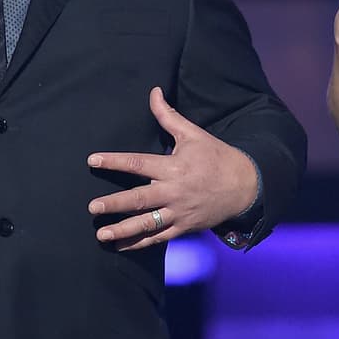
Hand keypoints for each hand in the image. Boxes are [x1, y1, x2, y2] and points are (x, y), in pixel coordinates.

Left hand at [86, 87, 258, 250]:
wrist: (245, 185)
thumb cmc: (215, 157)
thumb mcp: (192, 134)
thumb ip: (168, 116)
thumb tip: (154, 92)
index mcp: (172, 167)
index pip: (138, 163)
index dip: (114, 161)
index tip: (93, 160)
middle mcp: (173, 191)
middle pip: (139, 199)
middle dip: (114, 204)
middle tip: (92, 207)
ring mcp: (178, 212)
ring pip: (147, 224)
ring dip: (123, 230)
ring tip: (101, 235)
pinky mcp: (184, 228)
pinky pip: (158, 238)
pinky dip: (140, 243)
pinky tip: (120, 246)